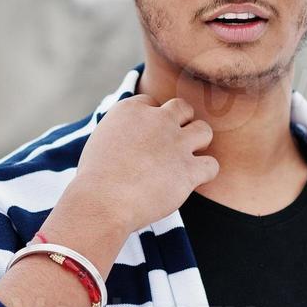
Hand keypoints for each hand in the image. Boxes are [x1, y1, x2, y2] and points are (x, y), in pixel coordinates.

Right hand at [66, 94, 218, 235]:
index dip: (150, 121)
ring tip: (184, 160)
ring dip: (197, 144)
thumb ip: (121, 132)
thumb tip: (133, 139)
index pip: (151, 103)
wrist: (102, 202)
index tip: (143, 140)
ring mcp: (176, 143)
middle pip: (182, 108)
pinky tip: (190, 181)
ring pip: (204, 130)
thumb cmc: (94, 180)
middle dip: (180, 123)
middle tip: (170, 144)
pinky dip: (204, 173)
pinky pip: (212, 165)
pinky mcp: (189, 169)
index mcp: (131, 109)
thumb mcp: (101, 141)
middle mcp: (157, 120)